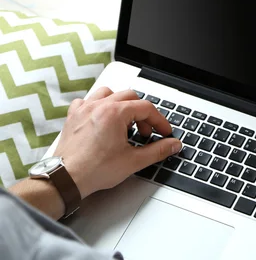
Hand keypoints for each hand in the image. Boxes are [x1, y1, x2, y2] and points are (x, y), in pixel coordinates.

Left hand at [55, 87, 182, 198]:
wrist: (65, 179)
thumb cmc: (94, 170)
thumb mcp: (133, 161)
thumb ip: (157, 150)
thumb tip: (173, 145)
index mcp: (115, 113)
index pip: (146, 108)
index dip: (159, 121)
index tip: (164, 133)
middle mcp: (99, 106)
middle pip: (130, 97)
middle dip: (143, 113)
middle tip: (146, 132)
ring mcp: (84, 109)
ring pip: (109, 93)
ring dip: (121, 104)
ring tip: (126, 121)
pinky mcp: (73, 116)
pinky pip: (87, 100)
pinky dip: (98, 105)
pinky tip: (102, 118)